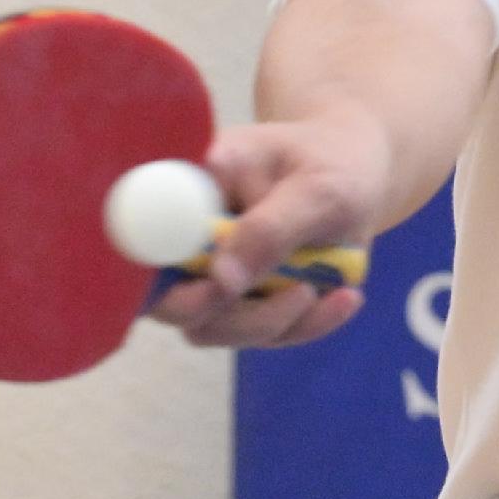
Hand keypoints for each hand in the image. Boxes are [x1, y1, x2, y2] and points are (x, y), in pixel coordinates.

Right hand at [141, 111, 381, 351]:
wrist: (354, 172)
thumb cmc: (332, 164)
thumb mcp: (316, 190)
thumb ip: (268, 230)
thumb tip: (222, 281)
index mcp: (192, 189)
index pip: (144, 242)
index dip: (161, 279)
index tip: (217, 288)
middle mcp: (191, 237)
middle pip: (172, 303)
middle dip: (233, 315)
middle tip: (299, 293)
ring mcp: (215, 272)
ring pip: (215, 327)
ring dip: (275, 322)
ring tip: (335, 289)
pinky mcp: (245, 299)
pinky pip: (261, 334)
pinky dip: (305, 325)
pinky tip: (344, 299)